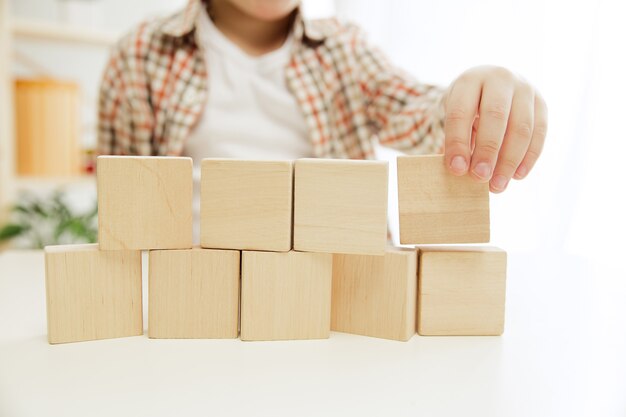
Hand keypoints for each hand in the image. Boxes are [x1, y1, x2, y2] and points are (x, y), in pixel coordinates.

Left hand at [442, 66, 547, 192]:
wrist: (491, 84)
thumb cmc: (468, 106)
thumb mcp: (455, 114)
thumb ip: (458, 138)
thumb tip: (463, 171)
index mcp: (469, 80)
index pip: (461, 112)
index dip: (458, 142)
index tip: (457, 169)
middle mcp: (500, 78)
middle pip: (495, 116)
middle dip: (487, 151)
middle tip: (480, 177)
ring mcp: (525, 88)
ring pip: (521, 127)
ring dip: (510, 160)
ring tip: (497, 185)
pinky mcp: (542, 102)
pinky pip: (539, 133)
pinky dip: (529, 158)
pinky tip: (517, 176)